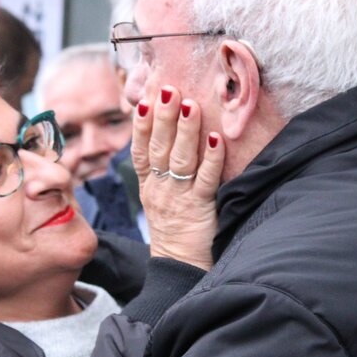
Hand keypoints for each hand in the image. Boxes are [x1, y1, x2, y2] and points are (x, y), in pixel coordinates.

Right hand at [131, 84, 223, 270]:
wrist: (180, 267)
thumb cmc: (175, 228)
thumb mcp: (158, 197)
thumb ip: (160, 168)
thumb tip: (165, 133)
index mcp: (148, 185)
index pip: (141, 150)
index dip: (141, 125)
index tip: (144, 100)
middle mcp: (160, 189)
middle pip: (160, 148)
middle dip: (164, 117)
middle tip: (169, 90)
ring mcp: (179, 198)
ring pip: (181, 160)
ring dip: (186, 131)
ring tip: (190, 105)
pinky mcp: (201, 209)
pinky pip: (206, 180)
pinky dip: (212, 159)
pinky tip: (216, 139)